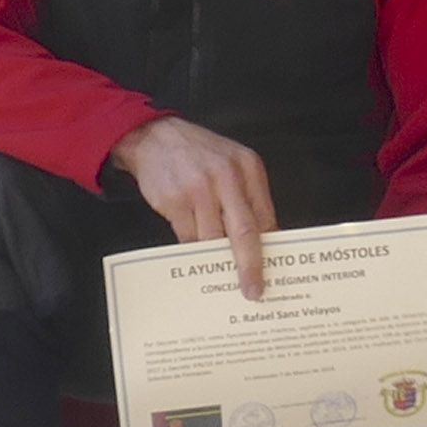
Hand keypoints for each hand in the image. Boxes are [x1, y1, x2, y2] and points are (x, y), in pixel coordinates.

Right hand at [114, 115, 276, 287]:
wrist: (154, 136)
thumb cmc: (197, 154)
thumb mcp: (232, 165)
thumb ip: (248, 198)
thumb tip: (265, 240)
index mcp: (248, 168)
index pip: (265, 217)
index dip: (270, 249)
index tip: (273, 271)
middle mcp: (226, 177)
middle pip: (244, 233)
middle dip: (250, 267)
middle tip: (253, 290)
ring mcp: (199, 189)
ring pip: (212, 240)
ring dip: (215, 259)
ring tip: (218, 270)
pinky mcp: (175, 200)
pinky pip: (188, 238)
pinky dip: (193, 249)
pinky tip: (195, 252)